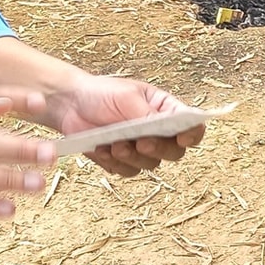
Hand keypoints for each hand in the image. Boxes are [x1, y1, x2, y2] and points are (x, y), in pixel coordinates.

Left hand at [41, 74, 204, 177]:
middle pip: (175, 152)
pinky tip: (101, 149)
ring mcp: (141, 149)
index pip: (191, 126)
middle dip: (159, 149)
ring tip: (113, 144)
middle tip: (142, 143)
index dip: (193, 134)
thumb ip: (147, 113)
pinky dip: (115, 162)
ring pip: (150, 164)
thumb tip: (168, 124)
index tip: (183, 138)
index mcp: (166, 110)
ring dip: (132, 156)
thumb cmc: (103, 93)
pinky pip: (128, 171)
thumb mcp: (127, 97)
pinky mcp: (123, 162)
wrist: (71, 104)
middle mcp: (159, 132)